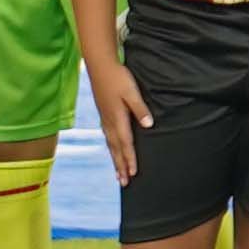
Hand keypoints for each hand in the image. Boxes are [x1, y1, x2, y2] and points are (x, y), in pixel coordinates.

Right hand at [85, 49, 149, 178]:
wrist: (100, 65)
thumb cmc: (118, 77)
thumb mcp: (132, 92)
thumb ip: (140, 108)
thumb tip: (148, 125)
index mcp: (117, 118)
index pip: (126, 144)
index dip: (130, 159)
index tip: (133, 174)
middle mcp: (109, 122)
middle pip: (116, 149)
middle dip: (121, 166)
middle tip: (124, 183)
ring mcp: (105, 118)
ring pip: (110, 144)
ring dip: (115, 159)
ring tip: (118, 173)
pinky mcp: (103, 114)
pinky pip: (107, 137)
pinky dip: (111, 148)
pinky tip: (112, 149)